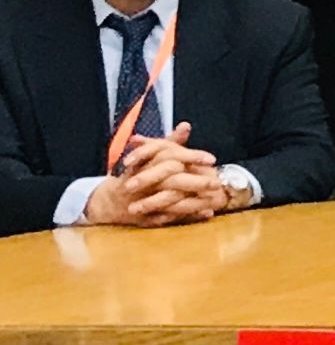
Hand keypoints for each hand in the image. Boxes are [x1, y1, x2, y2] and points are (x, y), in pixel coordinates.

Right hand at [85, 128, 225, 227]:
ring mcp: (141, 201)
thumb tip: (186, 126)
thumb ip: (169, 142)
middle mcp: (141, 183)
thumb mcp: (149, 156)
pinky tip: (206, 212)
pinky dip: (188, 216)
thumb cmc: (133, 174)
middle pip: (171, 181)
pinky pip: (168, 218)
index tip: (211, 159)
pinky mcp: (144, 218)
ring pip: (170, 201)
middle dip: (196, 182)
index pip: (169, 157)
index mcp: (144, 164)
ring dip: (195, 201)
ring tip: (216, 200)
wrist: (108, 201)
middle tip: (217, 182)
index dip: (191, 157)